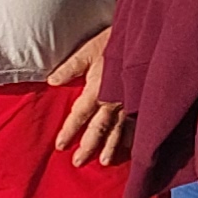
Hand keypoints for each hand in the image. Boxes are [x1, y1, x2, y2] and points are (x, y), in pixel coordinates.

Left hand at [48, 27, 130, 165]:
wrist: (145, 36)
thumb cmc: (114, 41)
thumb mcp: (89, 50)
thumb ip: (70, 67)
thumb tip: (51, 81)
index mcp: (97, 90)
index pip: (79, 116)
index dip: (69, 131)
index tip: (60, 146)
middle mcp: (113, 102)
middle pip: (98, 129)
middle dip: (88, 146)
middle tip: (78, 162)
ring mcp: (130, 103)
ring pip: (119, 131)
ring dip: (111, 147)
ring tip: (105, 162)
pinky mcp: (143, 100)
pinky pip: (138, 123)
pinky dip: (134, 137)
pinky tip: (133, 147)